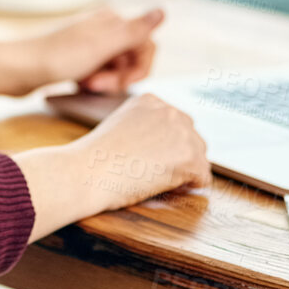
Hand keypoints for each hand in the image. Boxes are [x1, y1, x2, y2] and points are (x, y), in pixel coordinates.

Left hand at [0, 7, 165, 97]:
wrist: (17, 69)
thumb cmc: (57, 57)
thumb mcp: (101, 45)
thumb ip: (135, 30)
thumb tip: (163, 10)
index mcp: (111, 20)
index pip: (147, 45)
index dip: (139, 67)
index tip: (123, 82)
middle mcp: (103, 28)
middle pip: (132, 58)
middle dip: (120, 76)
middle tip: (96, 84)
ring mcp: (90, 44)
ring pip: (116, 68)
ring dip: (106, 81)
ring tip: (85, 84)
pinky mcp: (78, 60)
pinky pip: (99, 74)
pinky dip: (94, 82)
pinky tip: (78, 84)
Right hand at [74, 92, 210, 213]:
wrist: (86, 173)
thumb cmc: (95, 159)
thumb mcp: (119, 127)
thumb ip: (143, 127)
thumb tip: (163, 146)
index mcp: (151, 101)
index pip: (175, 123)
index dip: (164, 145)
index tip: (145, 158)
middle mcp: (170, 111)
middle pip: (191, 138)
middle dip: (178, 157)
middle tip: (152, 173)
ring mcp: (182, 133)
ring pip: (199, 157)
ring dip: (184, 172)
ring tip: (156, 180)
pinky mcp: (189, 158)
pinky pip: (203, 178)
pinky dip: (189, 187)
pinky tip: (166, 188)